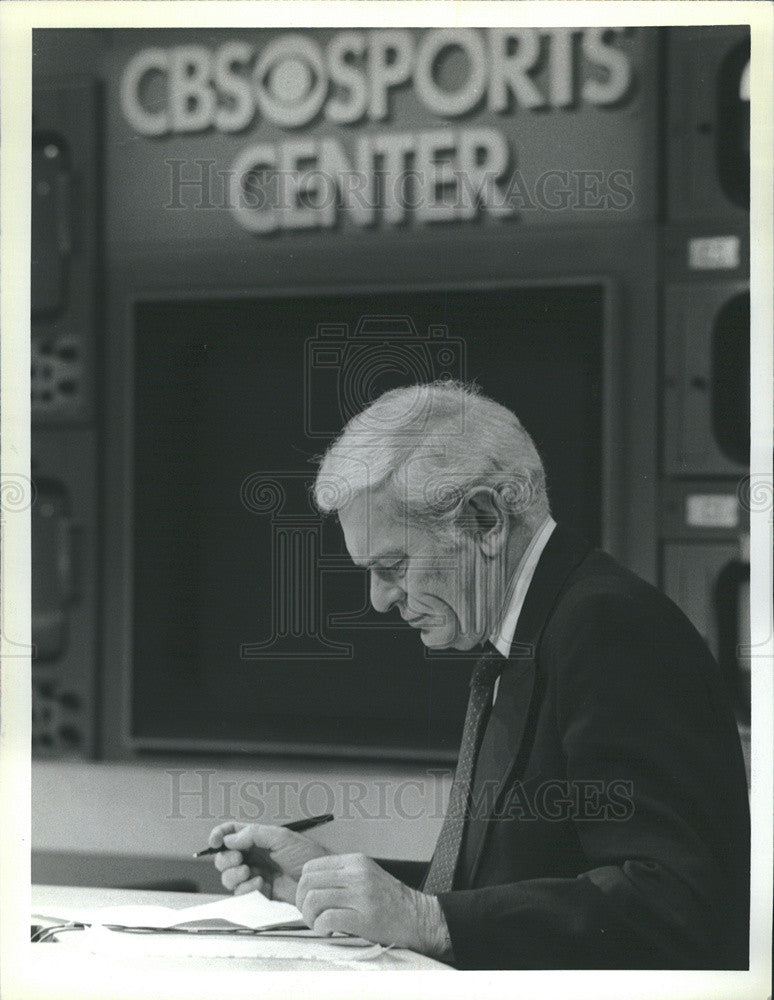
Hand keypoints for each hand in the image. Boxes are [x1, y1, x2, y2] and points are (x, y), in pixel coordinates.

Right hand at [207, 822, 330, 904]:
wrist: (316, 881)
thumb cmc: (306, 855)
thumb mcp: (281, 837)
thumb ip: (253, 834)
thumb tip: (229, 839)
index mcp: (257, 837)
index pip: (231, 832)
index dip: (219, 835)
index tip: (215, 841)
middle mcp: (253, 855)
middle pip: (224, 856)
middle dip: (226, 859)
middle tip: (239, 859)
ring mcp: (254, 873)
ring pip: (228, 876)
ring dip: (233, 875)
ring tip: (249, 872)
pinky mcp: (257, 891)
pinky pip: (239, 892)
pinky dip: (245, 889)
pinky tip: (259, 884)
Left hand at [295, 853, 449, 955]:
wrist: (419, 918)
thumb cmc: (392, 902)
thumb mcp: (367, 876)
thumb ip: (343, 876)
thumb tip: (311, 887)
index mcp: (356, 862)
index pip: (311, 867)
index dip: (302, 887)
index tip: (307, 901)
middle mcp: (357, 874)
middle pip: (308, 883)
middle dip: (302, 903)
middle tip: (310, 916)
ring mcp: (361, 895)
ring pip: (314, 899)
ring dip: (309, 918)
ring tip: (320, 925)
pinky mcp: (364, 917)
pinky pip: (327, 918)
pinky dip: (321, 928)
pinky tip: (329, 932)